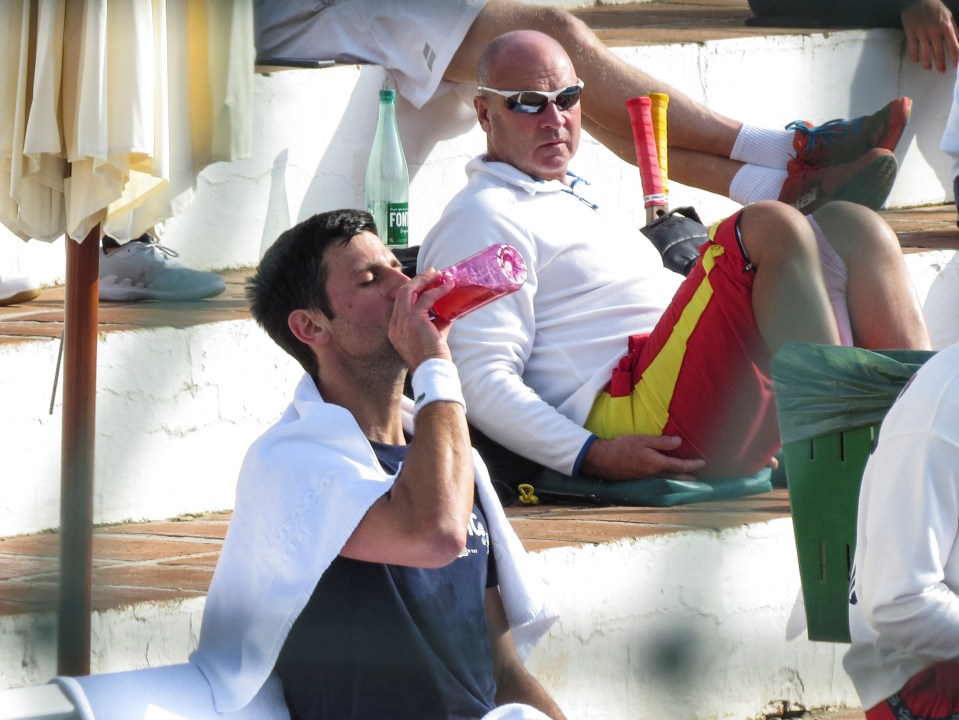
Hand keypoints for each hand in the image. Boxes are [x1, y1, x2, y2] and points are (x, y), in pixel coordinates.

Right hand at [388, 269, 453, 370]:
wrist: (432, 369)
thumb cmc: (433, 358)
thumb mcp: (432, 336)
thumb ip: (436, 323)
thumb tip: (447, 311)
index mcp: (396, 330)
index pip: (401, 303)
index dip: (412, 291)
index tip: (424, 284)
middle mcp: (395, 324)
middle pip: (401, 293)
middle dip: (416, 281)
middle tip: (431, 273)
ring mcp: (402, 321)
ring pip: (409, 291)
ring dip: (425, 280)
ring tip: (439, 275)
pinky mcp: (414, 319)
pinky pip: (426, 298)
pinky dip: (438, 290)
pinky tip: (448, 286)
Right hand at [581, 435, 706, 480]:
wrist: (602, 460)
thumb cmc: (622, 447)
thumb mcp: (643, 440)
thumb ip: (662, 442)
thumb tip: (679, 442)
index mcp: (657, 464)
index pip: (680, 466)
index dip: (692, 465)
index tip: (703, 463)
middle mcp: (654, 474)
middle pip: (676, 478)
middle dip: (689, 478)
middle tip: (700, 479)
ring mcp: (646, 479)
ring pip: (667, 480)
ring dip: (679, 480)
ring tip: (687, 479)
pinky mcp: (639, 480)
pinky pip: (658, 481)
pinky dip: (667, 480)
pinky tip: (666, 477)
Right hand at [902, 0, 958, 71]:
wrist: (917, 0)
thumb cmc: (935, 8)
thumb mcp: (949, 17)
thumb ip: (954, 30)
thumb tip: (958, 43)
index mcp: (946, 27)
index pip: (954, 46)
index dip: (956, 57)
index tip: (956, 65)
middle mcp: (934, 32)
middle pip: (939, 53)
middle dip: (941, 64)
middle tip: (942, 71)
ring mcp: (921, 34)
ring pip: (925, 54)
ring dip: (927, 63)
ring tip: (928, 68)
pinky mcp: (910, 34)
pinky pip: (912, 49)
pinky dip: (914, 57)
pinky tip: (916, 60)